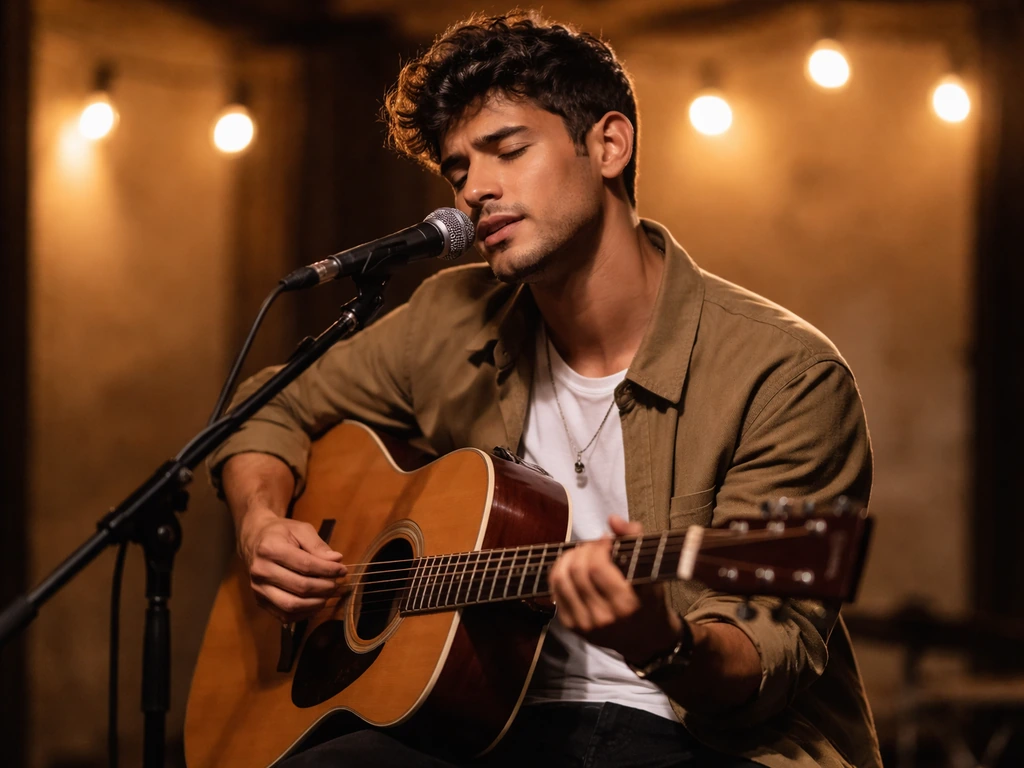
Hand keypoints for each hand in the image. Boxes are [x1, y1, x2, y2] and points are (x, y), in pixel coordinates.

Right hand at [239, 508, 346, 623]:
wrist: (253, 540)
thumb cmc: (280, 533)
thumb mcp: (300, 530)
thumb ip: (318, 545)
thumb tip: (336, 561)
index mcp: (270, 549)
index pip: (305, 565)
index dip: (328, 570)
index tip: (342, 570)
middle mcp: (261, 571)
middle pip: (300, 587)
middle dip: (324, 588)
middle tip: (337, 584)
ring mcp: (258, 588)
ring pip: (291, 605)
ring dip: (315, 604)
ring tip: (327, 595)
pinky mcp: (259, 601)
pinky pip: (284, 615)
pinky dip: (303, 613)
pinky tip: (315, 603)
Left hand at [548, 515, 683, 664]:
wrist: (645, 637)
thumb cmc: (649, 597)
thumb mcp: (650, 570)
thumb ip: (634, 539)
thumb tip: (612, 520)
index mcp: (626, 604)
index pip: (597, 567)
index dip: (598, 547)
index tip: (606, 540)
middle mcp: (603, 618)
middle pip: (577, 572)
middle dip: (583, 550)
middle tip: (593, 546)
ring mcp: (585, 624)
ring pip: (561, 580)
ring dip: (567, 559)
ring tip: (581, 553)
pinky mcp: (572, 627)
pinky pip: (555, 592)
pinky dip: (560, 573)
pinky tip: (572, 568)